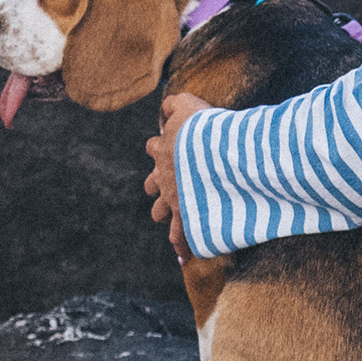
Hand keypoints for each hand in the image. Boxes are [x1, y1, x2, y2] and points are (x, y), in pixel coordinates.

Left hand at [144, 91, 210, 258]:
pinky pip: (178, 237)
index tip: (171, 147)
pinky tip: (184, 258)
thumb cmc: (201, 127)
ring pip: (159, 212)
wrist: (211, 153)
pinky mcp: (183, 216)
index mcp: (162, 150)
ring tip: (174, 216)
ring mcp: (172, 198)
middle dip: (157, 186)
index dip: (160, 147)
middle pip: (151, 184)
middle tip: (170, 186)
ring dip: (165, 213)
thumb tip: (165, 105)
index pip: (153, 147)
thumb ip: (174, 103)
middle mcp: (162, 176)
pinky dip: (181, 247)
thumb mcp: (187, 104)